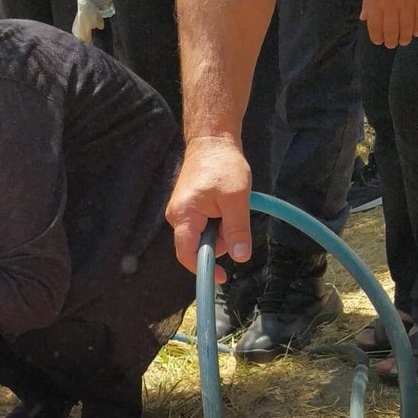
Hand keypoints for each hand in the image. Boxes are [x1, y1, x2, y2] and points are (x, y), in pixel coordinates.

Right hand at [165, 136, 253, 280]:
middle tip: (234, 219)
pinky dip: (216, 222)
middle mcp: (176, 216)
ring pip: (202, 236)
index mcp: (184, 215)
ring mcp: (180, 212)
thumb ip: (237, 229)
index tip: (222, 277)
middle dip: (218, 242)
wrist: (212, 140)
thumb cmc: (223, 164)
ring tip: (229, 206)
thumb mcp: (236, 198)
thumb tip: (240, 257)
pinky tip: (223, 205)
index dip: (203, 269)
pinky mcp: (187, 208)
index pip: (186, 254)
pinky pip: (202, 225)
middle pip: (197, 246)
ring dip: (220, 230)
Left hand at [360, 0, 417, 48]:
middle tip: (391, 44)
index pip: (375, 26)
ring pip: (406, 26)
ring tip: (403, 42)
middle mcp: (391, 5)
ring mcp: (407, 2)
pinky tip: (416, 33)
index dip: (377, 36)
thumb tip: (364, 18)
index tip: (379, 41)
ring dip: (404, 37)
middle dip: (390, 40)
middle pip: (391, 29)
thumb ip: (368, 1)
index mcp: (376, 1)